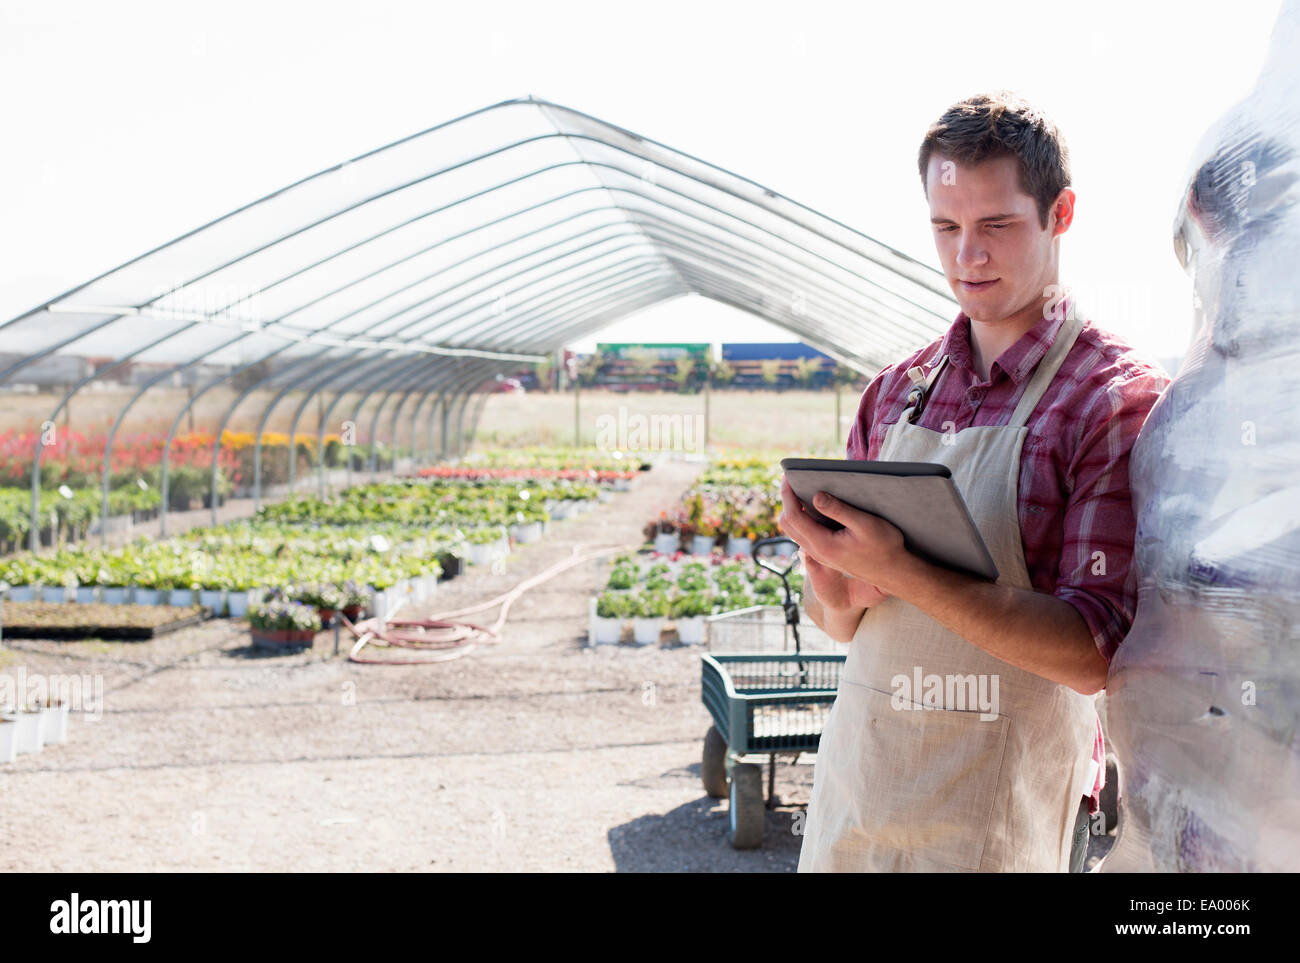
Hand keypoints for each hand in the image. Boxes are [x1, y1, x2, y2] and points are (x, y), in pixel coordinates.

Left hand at [778, 476, 909, 597]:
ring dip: (793, 510)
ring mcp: (820, 555)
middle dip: (786, 501)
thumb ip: (839, 510)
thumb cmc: (885, 546)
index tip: (788, 476)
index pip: (794, 516)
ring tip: (800, 490)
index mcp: (823, 544)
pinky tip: (813, 506)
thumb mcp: (865, 524)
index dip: (787, 495)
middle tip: (793, 480)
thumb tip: (816, 496)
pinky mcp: (826, 554)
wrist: (894, 573)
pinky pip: (804, 535)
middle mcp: (817, 552)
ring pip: (794, 531)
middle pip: (788, 524)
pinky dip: (802, 519)